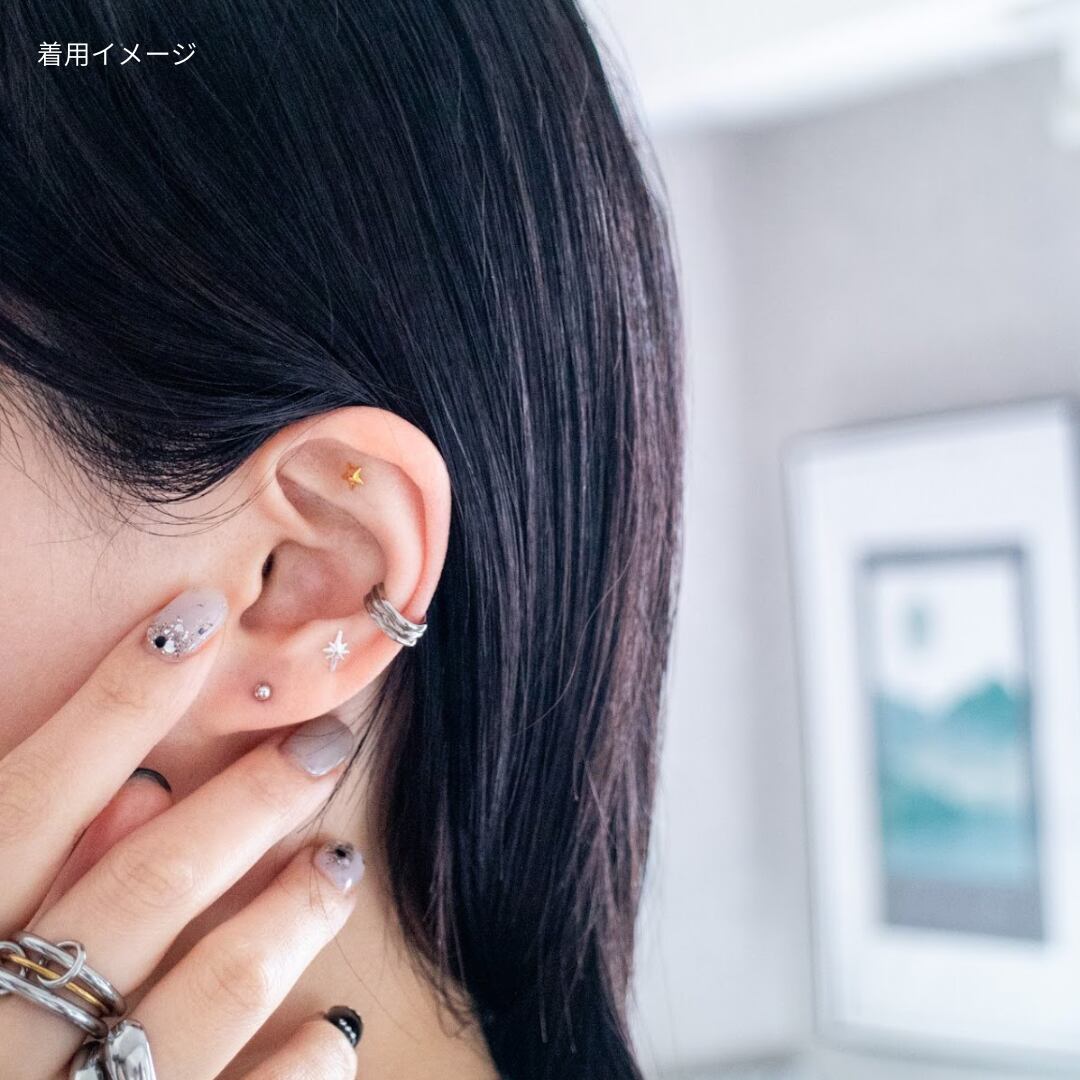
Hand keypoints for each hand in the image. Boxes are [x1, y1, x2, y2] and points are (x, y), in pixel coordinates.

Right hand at [0, 586, 364, 1077]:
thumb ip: (5, 861)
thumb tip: (122, 794)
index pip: (29, 799)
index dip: (116, 701)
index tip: (198, 616)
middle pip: (140, 887)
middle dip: (243, 804)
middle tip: (326, 743)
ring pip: (197, 1003)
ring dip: (281, 925)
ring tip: (337, 866)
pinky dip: (285, 1078)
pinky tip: (333, 1034)